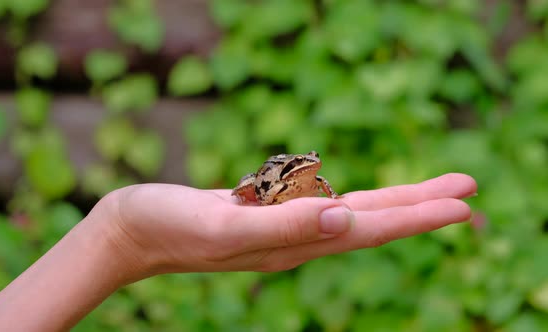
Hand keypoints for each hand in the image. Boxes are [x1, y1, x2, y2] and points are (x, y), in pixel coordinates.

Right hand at [99, 173, 475, 282]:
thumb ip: (285, 225)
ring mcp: (280, 227)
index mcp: (291, 244)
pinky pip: (318, 202)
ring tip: (428, 192)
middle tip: (467, 190)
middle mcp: (294, 239)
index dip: (416, 217)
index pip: (368, 230)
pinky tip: (361, 199)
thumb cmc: (169, 226)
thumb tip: (346, 218)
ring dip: (392, 202)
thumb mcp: (226, 226)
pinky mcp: (264, 212)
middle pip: (370, 221)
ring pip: (349, 211)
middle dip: (419, 206)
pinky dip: (350, 198)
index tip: (462, 203)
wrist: (133, 229)